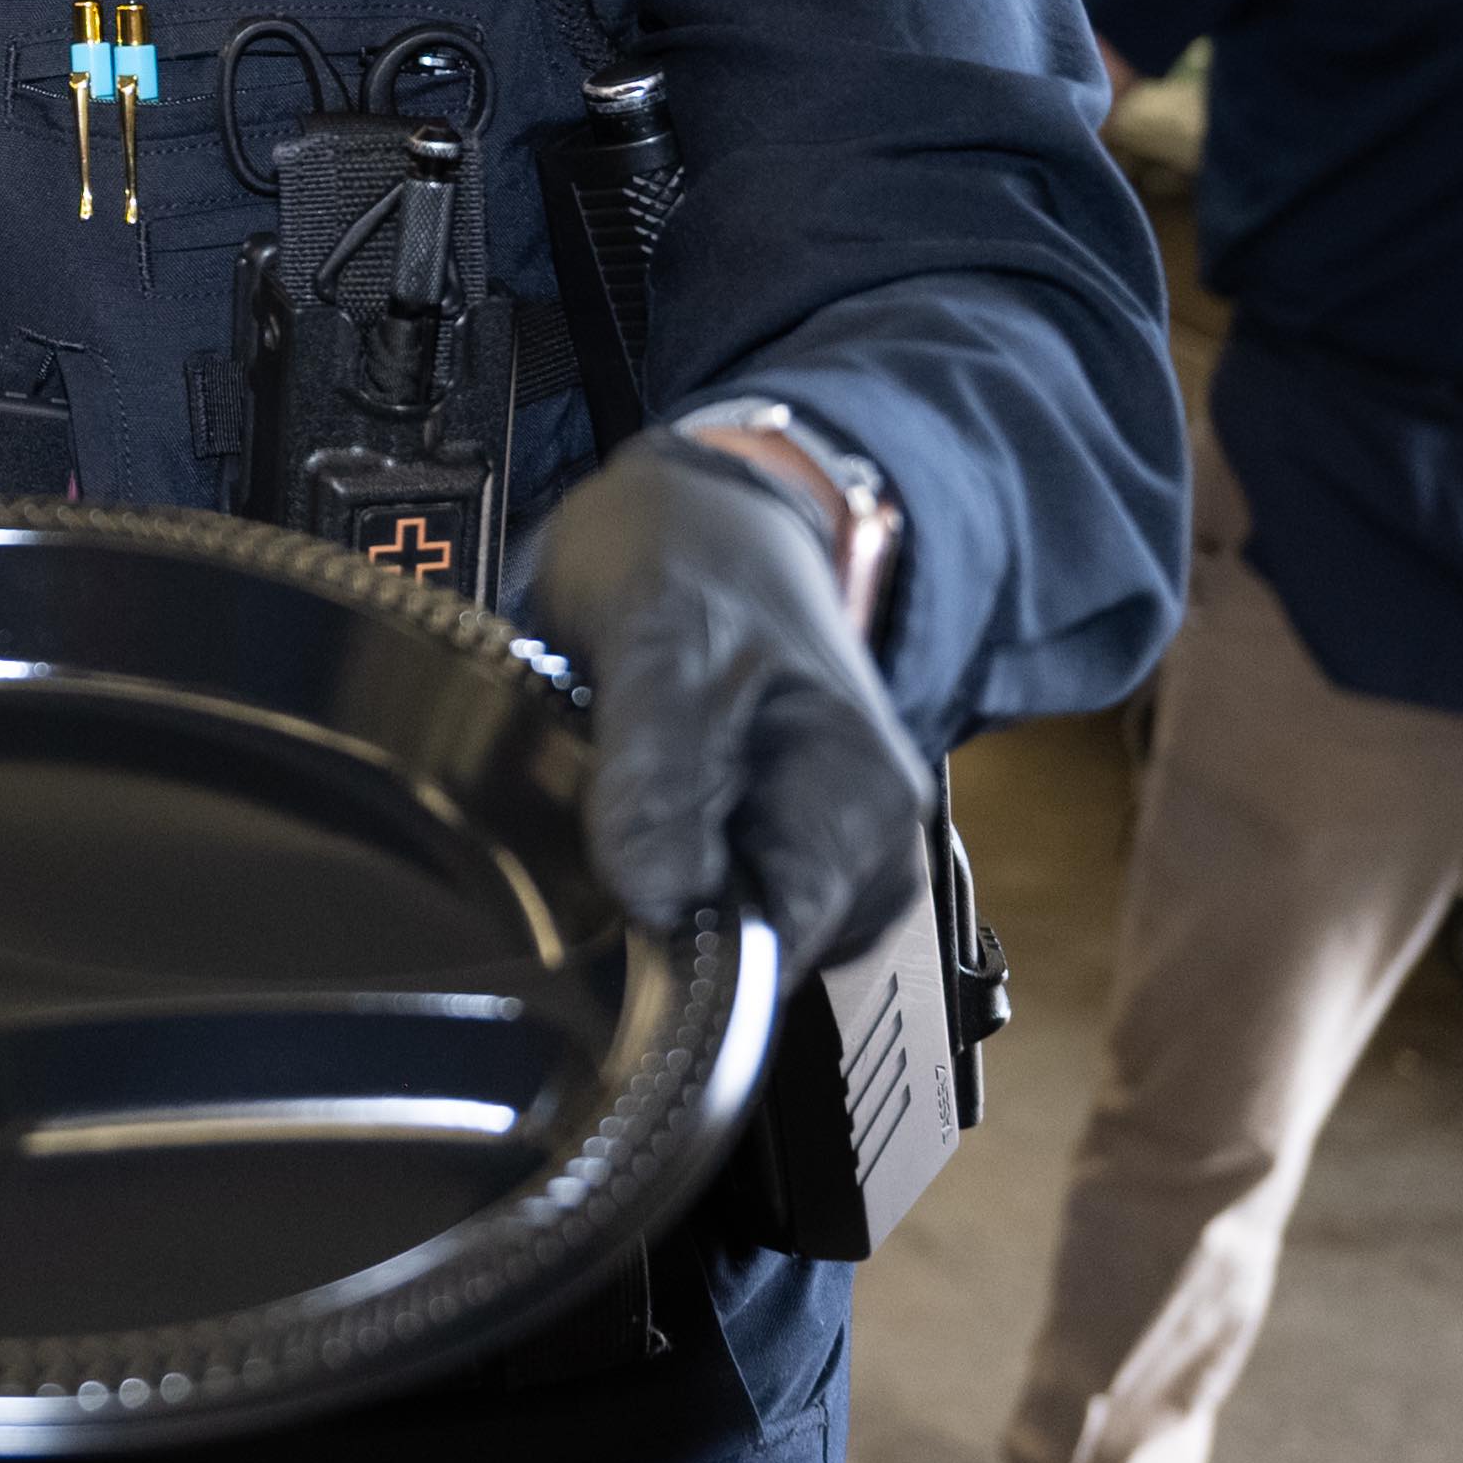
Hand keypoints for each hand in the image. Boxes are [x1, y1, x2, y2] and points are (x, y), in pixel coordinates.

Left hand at [517, 431, 931, 970]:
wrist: (709, 507)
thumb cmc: (693, 557)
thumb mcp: (661, 639)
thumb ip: (662, 770)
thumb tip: (661, 900)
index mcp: (861, 805)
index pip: (774, 955)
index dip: (675, 954)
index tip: (598, 906)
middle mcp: (870, 843)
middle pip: (752, 955)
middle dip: (659, 917)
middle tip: (592, 820)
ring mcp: (829, 847)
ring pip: (725, 930)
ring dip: (653, 885)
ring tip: (617, 789)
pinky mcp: (784, 841)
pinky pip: (716, 898)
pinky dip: (662, 864)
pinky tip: (637, 802)